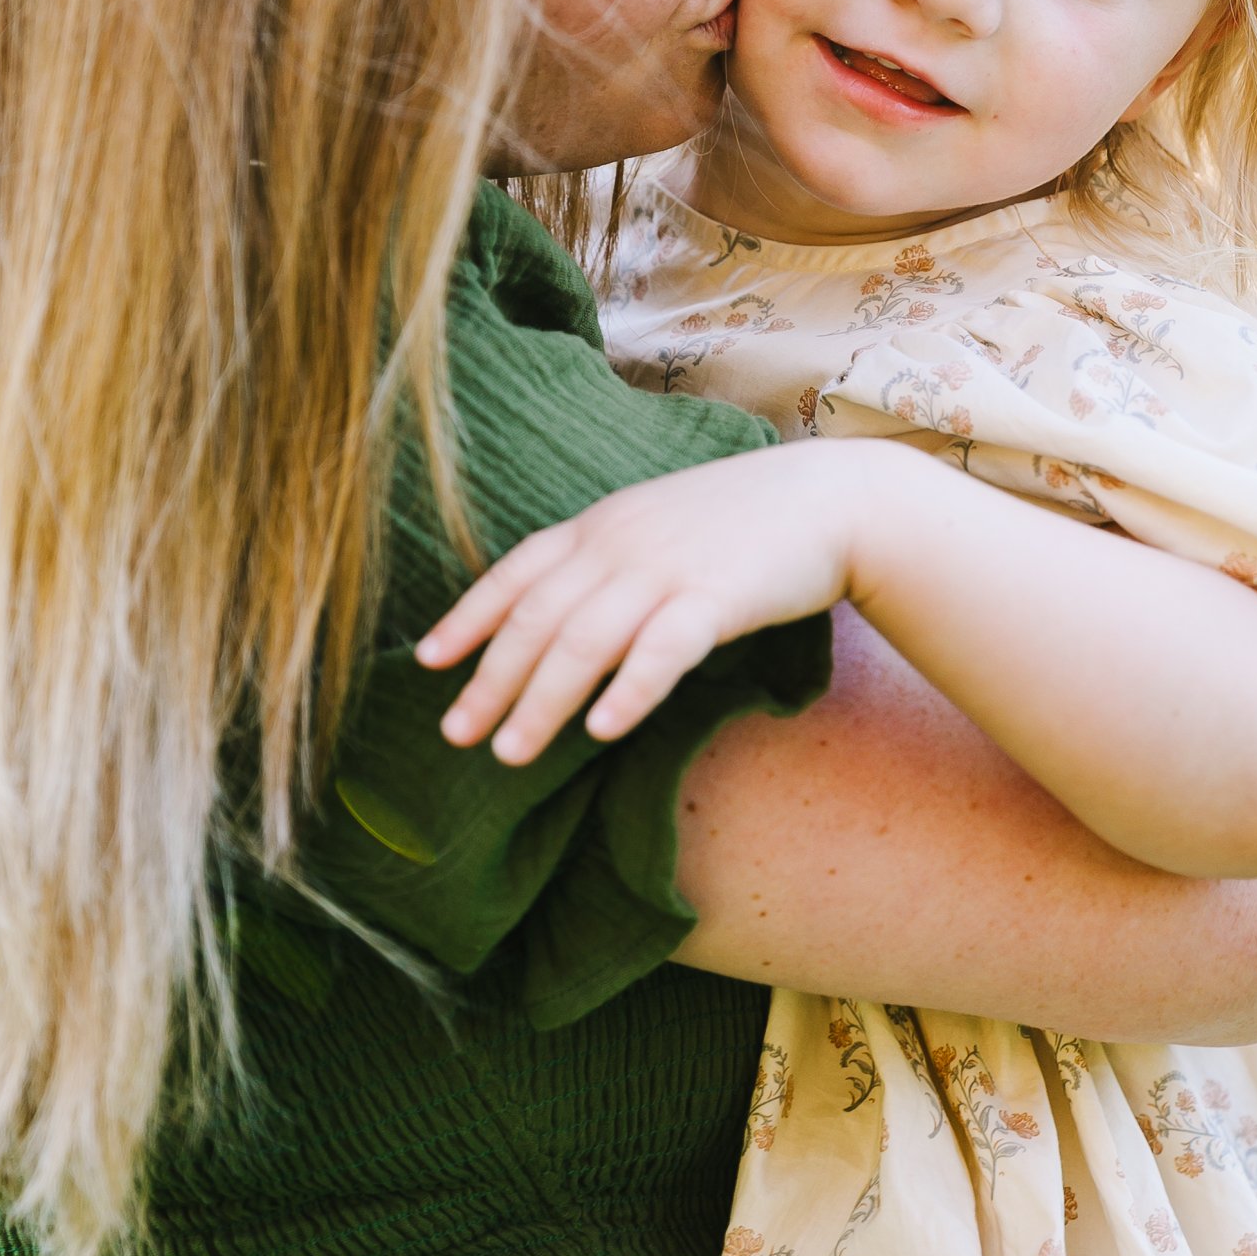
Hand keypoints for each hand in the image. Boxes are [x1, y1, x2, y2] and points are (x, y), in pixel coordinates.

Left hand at [415, 442, 907, 763]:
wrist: (828, 501)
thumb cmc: (741, 523)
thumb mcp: (657, 527)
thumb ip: (607, 562)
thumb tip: (558, 617)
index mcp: (600, 526)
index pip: (517, 572)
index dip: (468, 617)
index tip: (428, 663)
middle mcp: (620, 544)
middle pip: (537, 618)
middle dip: (491, 679)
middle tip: (456, 735)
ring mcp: (666, 569)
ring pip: (585, 641)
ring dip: (542, 702)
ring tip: (511, 754)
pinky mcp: (716, 599)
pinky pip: (662, 651)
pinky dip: (629, 691)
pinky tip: (604, 731)